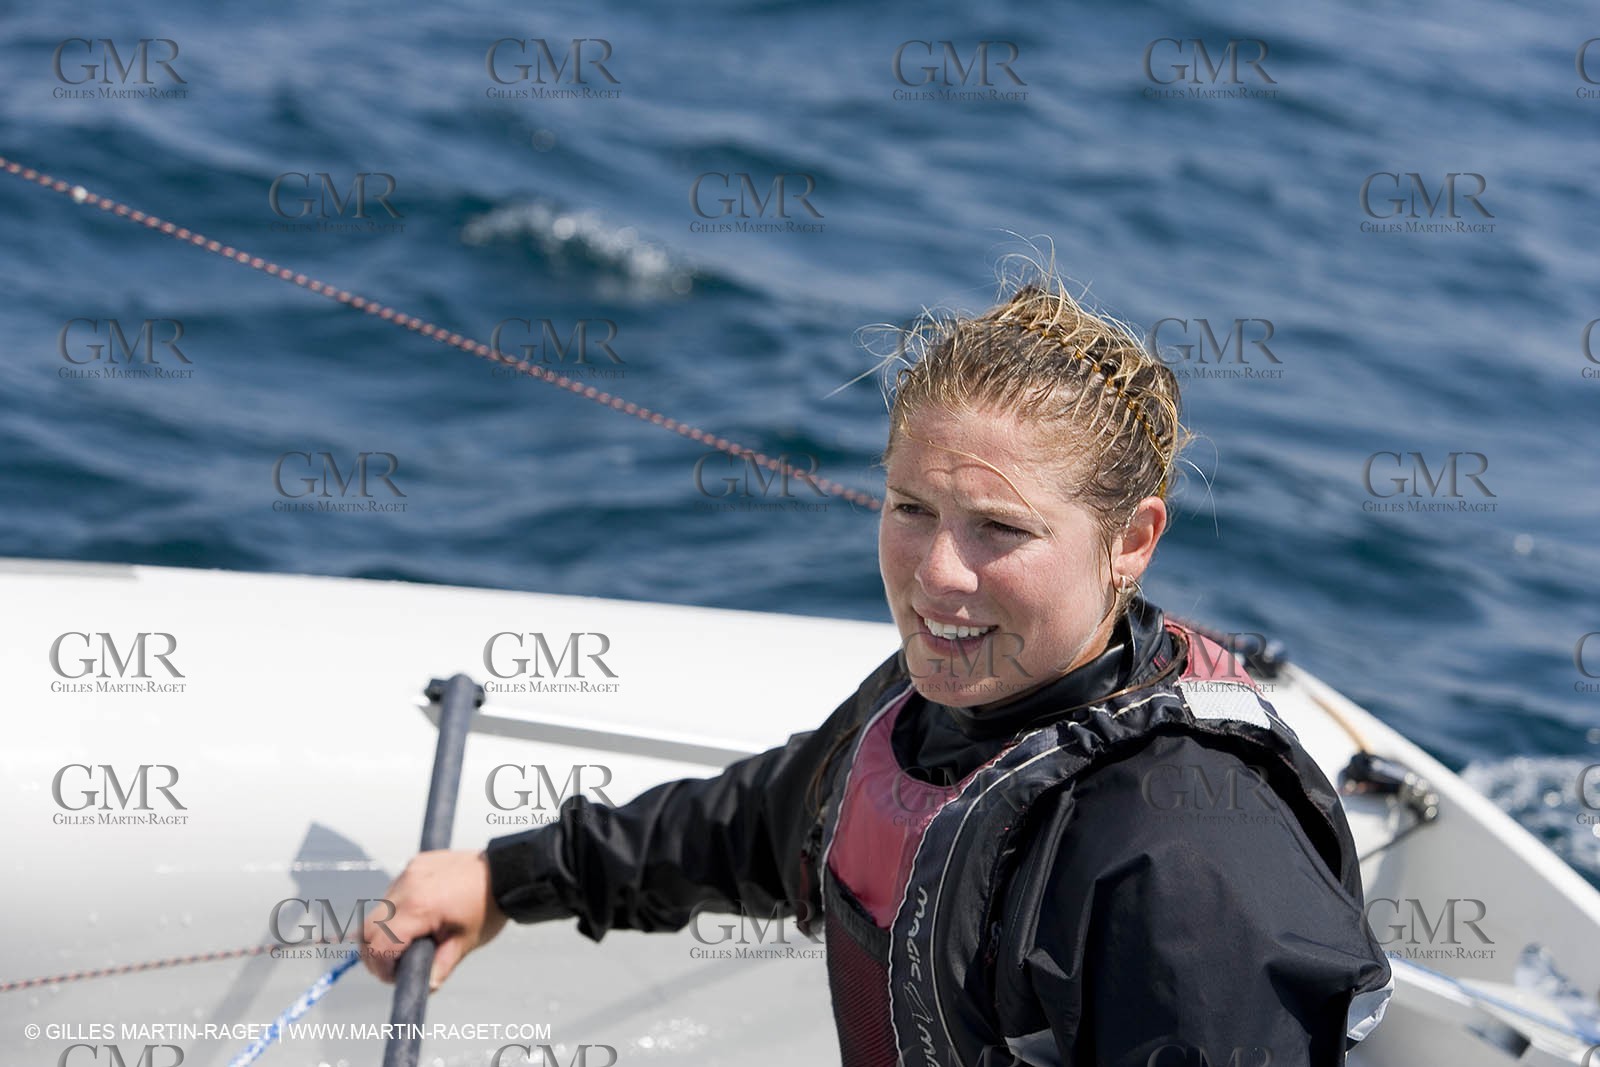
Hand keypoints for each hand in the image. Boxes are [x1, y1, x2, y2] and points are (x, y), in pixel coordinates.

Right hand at [361, 849, 507, 990]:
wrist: (505, 872)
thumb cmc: (488, 907)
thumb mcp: (465, 942)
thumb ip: (440, 966)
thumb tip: (424, 986)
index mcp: (418, 908)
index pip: (380, 945)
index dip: (381, 968)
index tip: (394, 977)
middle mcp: (406, 887)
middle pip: (368, 929)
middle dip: (375, 953)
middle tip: (393, 966)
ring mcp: (408, 873)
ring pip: (377, 911)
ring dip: (384, 931)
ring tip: (407, 943)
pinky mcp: (413, 864)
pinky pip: (392, 893)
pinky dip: (395, 911)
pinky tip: (415, 919)